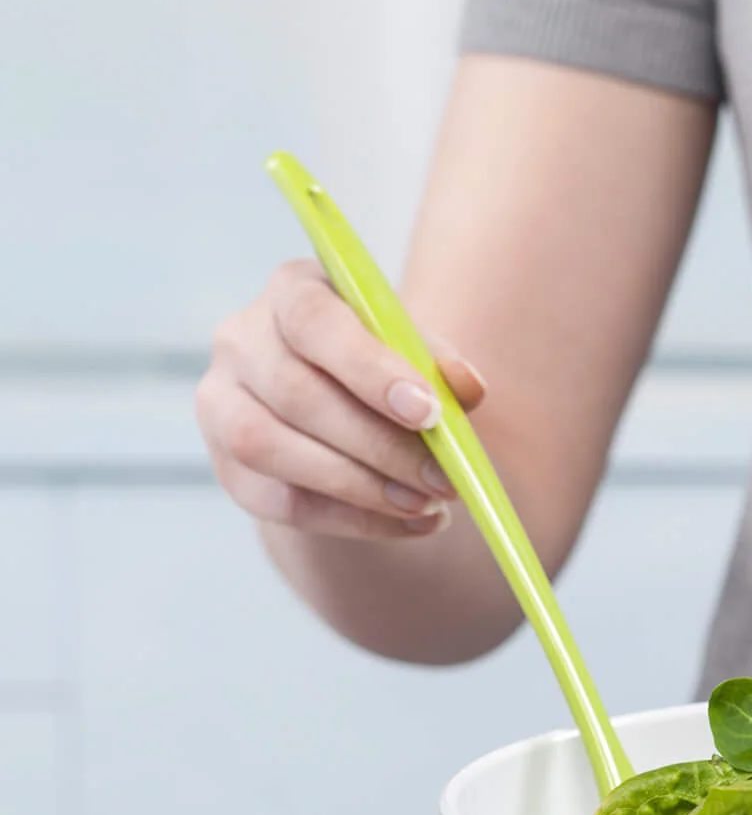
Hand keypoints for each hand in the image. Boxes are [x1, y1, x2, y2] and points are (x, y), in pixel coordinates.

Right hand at [197, 260, 486, 539]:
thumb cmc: (385, 370)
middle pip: (297, 394)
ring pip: (272, 449)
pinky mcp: (227, 465)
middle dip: (381, 446)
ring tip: (426, 504)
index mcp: (292, 291)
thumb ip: (442, 365)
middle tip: (444, 479)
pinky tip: (406, 523)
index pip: (313, 320)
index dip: (369, 368)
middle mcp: (241, 340)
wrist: (343, 414)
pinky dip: (350, 519)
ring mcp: (220, 403)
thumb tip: (468, 386)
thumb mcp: (416, 354)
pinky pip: (279, 501)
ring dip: (360, 486)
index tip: (427, 412)